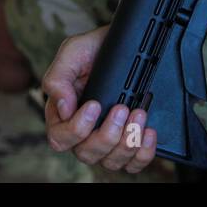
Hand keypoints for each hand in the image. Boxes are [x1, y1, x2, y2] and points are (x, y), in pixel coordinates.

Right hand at [41, 25, 159, 172]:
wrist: (126, 43)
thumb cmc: (94, 49)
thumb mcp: (72, 52)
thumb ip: (58, 78)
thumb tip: (62, 109)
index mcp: (63, 114)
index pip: (60, 139)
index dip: (77, 129)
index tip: (94, 104)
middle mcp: (83, 132)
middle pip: (87, 154)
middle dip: (107, 135)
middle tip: (122, 108)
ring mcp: (107, 139)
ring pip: (111, 162)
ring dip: (127, 142)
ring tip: (139, 113)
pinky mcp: (129, 141)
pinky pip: (134, 164)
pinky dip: (143, 153)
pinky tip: (148, 131)